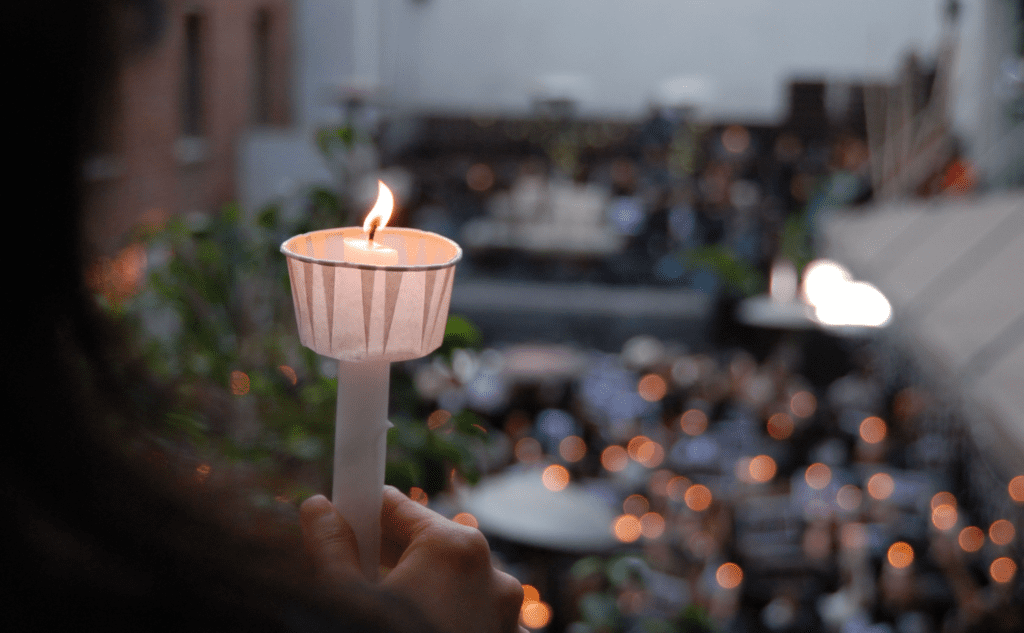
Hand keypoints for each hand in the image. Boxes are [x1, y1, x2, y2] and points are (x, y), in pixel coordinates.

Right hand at [300, 488, 525, 632]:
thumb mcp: (345, 600)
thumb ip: (330, 547)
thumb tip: (318, 509)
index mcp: (455, 548)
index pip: (398, 508)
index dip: (362, 512)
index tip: (339, 516)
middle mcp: (493, 573)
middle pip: (428, 546)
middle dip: (388, 557)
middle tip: (352, 574)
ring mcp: (507, 615)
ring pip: (452, 584)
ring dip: (418, 591)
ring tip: (381, 615)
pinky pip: (472, 616)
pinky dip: (444, 618)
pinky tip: (414, 629)